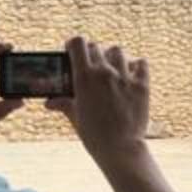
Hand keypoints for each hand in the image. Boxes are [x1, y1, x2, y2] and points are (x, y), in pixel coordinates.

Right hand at [45, 36, 149, 165]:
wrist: (120, 149)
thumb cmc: (93, 135)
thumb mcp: (76, 117)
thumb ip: (64, 103)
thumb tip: (49, 103)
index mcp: (84, 77)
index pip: (78, 43)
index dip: (74, 44)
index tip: (73, 51)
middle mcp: (104, 72)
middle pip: (96, 47)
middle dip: (92, 54)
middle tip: (92, 66)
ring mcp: (124, 77)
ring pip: (117, 51)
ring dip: (113, 57)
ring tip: (112, 69)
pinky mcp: (142, 85)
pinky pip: (141, 63)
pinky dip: (136, 65)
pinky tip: (132, 73)